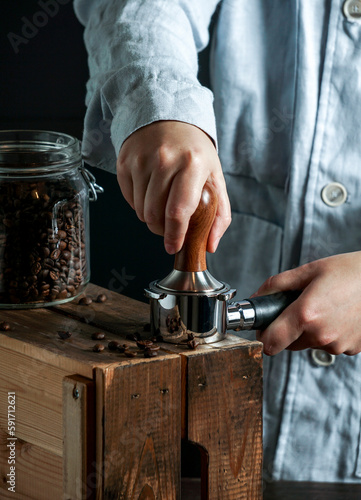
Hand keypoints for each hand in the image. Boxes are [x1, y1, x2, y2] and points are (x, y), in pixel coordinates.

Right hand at [117, 121, 230, 253]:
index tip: (173, 247)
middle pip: (155, 215)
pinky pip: (128, 198)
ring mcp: (141, 160)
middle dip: (161, 230)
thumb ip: (220, 213)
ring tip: (161, 206)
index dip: (174, 236)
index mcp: (192, 164)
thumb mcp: (215, 176)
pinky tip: (149, 193)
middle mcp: (165, 160)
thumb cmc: (193, 150)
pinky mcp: (125, 161)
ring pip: (140, 210)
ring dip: (150, 218)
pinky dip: (139, 204)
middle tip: (169, 228)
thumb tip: (211, 244)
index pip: (178, 211)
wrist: (168, 116)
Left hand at [253, 251, 360, 355]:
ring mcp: (338, 344)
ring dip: (310, 331)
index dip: (264, 335)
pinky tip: (339, 314)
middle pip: (289, 344)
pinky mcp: (353, 349)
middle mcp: (321, 335)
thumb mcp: (309, 270)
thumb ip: (278, 284)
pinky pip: (330, 345)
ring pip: (310, 344)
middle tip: (299, 306)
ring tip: (325, 306)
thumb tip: (258, 296)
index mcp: (306, 315)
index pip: (271, 343)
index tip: (264, 327)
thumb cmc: (351, 271)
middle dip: (287, 329)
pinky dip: (329, 333)